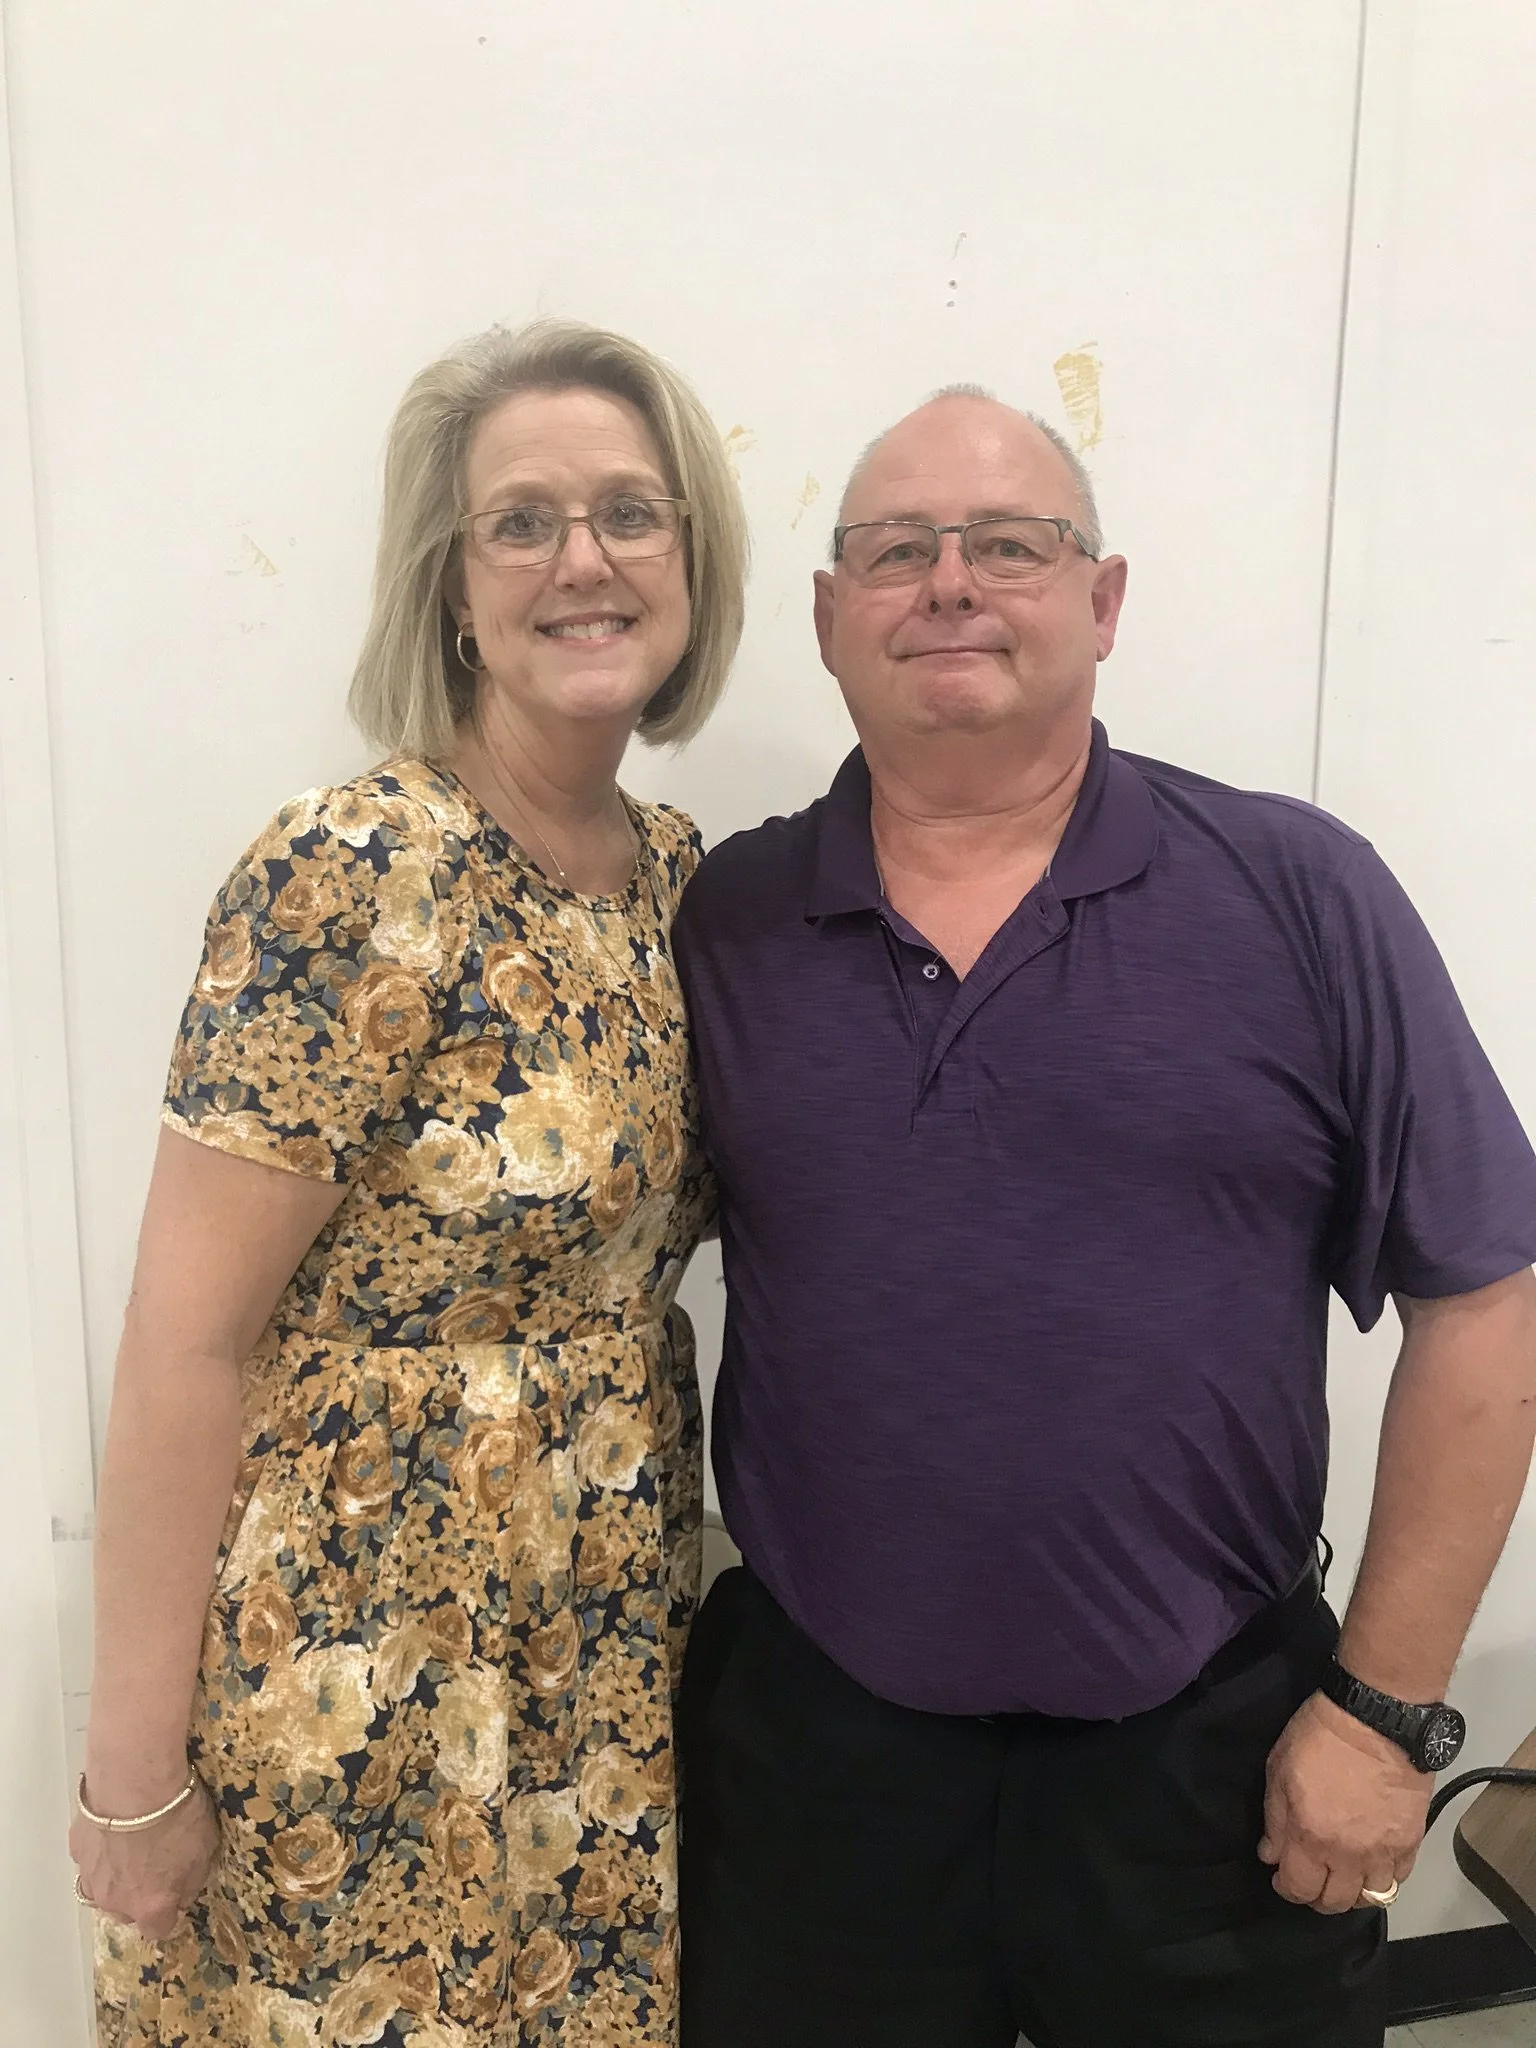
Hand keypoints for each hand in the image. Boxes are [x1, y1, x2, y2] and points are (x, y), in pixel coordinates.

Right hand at [69, 1778, 219, 1938]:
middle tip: (153, 1864)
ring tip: (130, 1848)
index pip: (159, 1929)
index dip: (169, 1912)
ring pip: (103, 1890)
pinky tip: (113, 1828)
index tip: (175, 1893)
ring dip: (116, 1878)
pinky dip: (100, 1851)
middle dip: (140, 1895)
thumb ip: (192, 1882)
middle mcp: (116, 1900)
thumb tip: (181, 1896)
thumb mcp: (205, 1850)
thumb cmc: (177, 1815)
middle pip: (127, 1911)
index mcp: (151, 1905)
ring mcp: (92, 1876)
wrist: (134, 1783)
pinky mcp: (77, 1849)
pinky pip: (90, 1860)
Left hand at [1259, 1690, 1429, 1912]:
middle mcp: (1348, 1855)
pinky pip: (1399, 1878)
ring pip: (1370, 1898)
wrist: (1378, 1718)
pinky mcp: (1411, 1841)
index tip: (1282, 1875)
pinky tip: (1373, 1863)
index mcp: (1310, 1837)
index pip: (1298, 1889)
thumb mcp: (1278, 1768)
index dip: (1286, 1888)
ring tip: (1343, 1875)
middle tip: (1312, 1877)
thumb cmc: (1320, 1736)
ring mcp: (1384, 1851)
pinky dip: (1384, 1877)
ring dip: (1353, 1892)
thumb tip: (1271, 1854)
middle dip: (1317, 1896)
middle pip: (1335, 1902)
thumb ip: (1274, 1819)